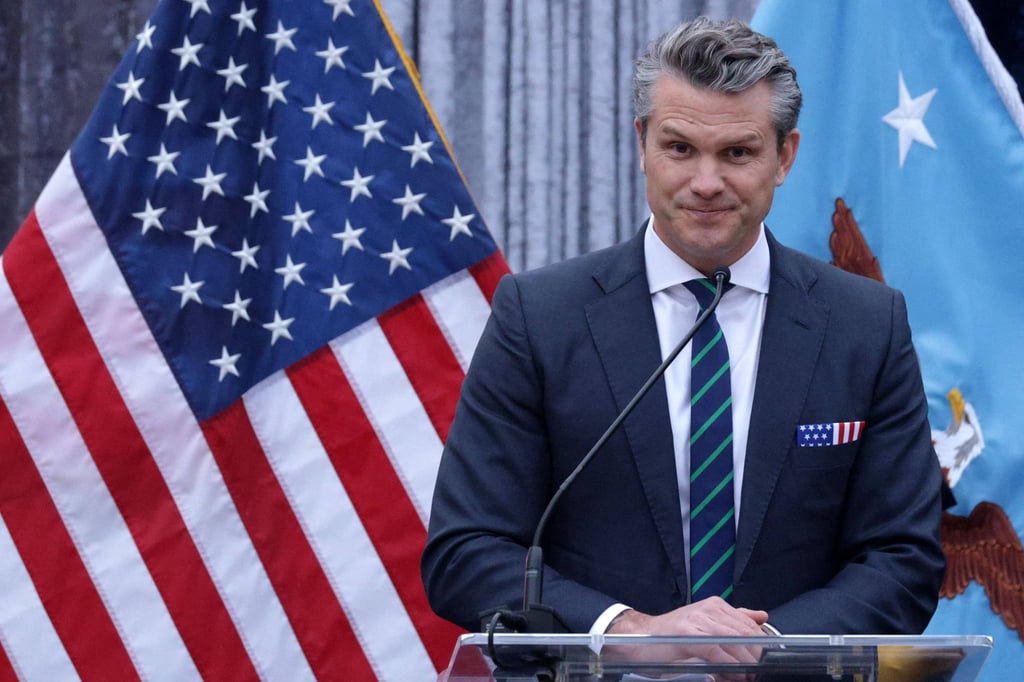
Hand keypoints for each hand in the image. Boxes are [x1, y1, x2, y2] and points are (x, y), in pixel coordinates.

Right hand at [605, 598, 768, 677]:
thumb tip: (761, 616)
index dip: (762, 645)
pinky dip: (729, 665)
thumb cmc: (673, 636)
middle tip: (760, 672)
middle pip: (744, 633)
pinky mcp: (686, 634)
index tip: (766, 661)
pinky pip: (716, 650)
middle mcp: (707, 609)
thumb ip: (734, 620)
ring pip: (733, 641)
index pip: (749, 624)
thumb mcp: (706, 623)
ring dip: (746, 662)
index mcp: (715, 606)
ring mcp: (696, 620)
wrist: (640, 638)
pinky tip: (735, 674)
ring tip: (749, 676)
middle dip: (756, 656)